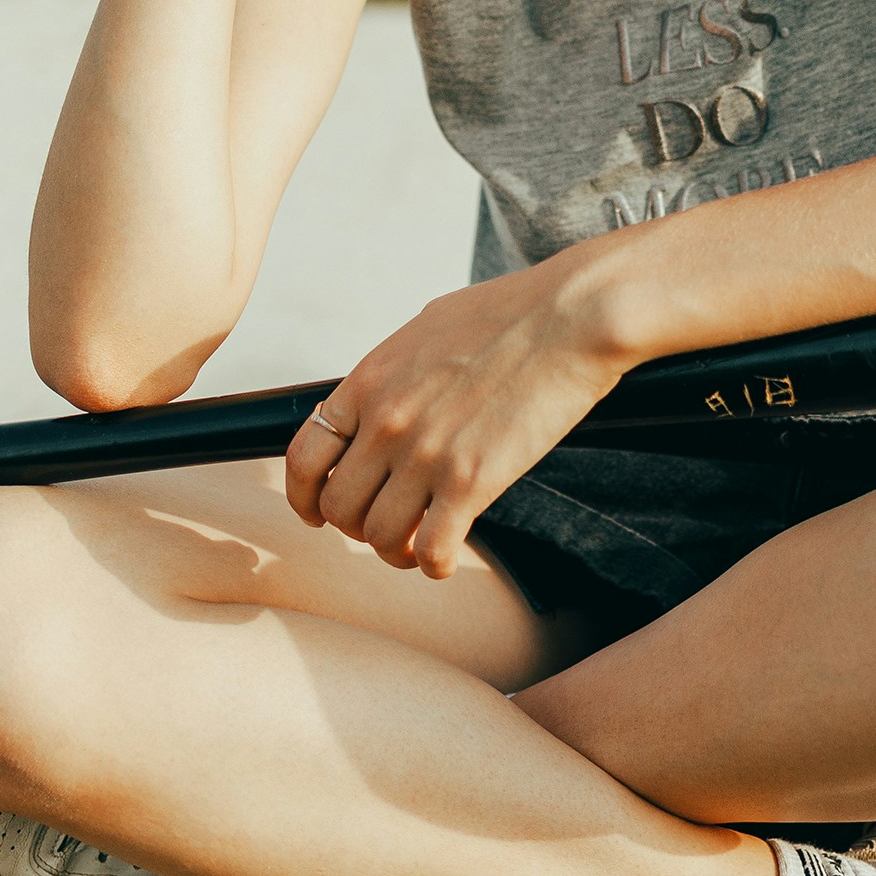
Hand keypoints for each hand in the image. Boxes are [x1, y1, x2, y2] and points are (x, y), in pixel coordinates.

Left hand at [283, 263, 626, 576]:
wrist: (570, 314)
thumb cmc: (511, 311)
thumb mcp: (427, 329)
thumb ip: (394, 370)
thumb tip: (381, 396)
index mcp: (369, 381)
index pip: (304, 457)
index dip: (305, 497)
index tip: (319, 513)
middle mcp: (386, 421)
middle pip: (339, 508)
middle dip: (358, 527)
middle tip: (389, 526)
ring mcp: (425, 453)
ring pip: (379, 536)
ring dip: (397, 550)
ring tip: (420, 544)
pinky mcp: (471, 481)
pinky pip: (431, 551)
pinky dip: (435, 563)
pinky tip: (448, 554)